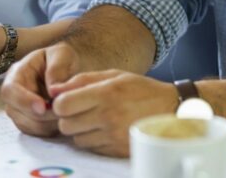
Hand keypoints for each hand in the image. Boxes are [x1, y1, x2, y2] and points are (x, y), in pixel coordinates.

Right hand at [2, 42, 80, 137]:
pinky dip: (50, 130)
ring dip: (47, 124)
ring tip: (68, 115)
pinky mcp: (30, 122)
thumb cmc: (61, 59)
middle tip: (62, 113)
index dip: (24, 101)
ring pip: (27, 125)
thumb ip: (57, 68)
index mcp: (17, 74)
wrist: (67, 69)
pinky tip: (66, 121)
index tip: (42, 107)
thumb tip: (53, 91)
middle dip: (40, 116)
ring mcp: (20, 110)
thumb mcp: (62, 54)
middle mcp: (14, 95)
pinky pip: (36, 133)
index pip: (10, 91)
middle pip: (16, 112)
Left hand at [48, 71, 178, 156]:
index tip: (69, 101)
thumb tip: (54, 90)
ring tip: (98, 120)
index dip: (61, 103)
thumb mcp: (114, 75)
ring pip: (76, 139)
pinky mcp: (116, 149)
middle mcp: (108, 116)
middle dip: (70, 118)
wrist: (171, 108)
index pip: (63, 105)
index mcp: (106, 93)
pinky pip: (91, 148)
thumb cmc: (141, 89)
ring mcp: (112, 135)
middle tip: (84, 111)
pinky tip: (107, 129)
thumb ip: (82, 80)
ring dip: (81, 130)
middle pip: (66, 124)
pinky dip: (94, 140)